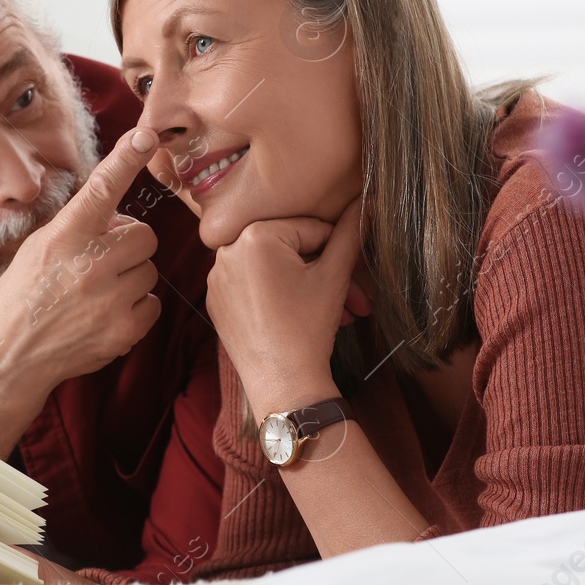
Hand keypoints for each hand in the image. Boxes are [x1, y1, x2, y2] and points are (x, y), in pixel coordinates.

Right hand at [0, 128, 164, 455]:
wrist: (10, 356)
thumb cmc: (21, 297)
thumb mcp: (38, 248)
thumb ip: (78, 228)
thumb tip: (117, 215)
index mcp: (65, 235)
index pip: (103, 188)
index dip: (126, 158)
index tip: (147, 135)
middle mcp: (90, 263)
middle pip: (144, 234)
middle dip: (128, 246)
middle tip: (100, 262)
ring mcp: (110, 298)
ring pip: (149, 270)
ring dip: (131, 278)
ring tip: (96, 294)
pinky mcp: (124, 329)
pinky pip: (152, 304)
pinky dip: (135, 309)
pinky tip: (105, 316)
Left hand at [207, 199, 364, 414]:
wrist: (283, 384)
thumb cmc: (309, 328)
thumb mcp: (335, 275)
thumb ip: (351, 232)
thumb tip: (368, 199)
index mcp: (254, 235)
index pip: (311, 227)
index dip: (338, 251)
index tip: (355, 275)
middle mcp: (227, 250)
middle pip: (290, 249)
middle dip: (324, 272)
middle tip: (355, 298)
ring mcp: (217, 277)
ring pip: (273, 268)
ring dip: (305, 285)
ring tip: (334, 311)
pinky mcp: (215, 300)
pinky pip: (252, 285)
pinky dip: (276, 294)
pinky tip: (298, 315)